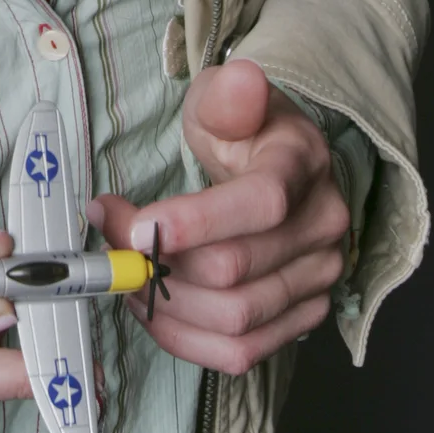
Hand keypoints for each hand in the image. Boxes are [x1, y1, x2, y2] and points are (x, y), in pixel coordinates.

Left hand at [90, 59, 347, 375]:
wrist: (278, 163)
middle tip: (111, 236)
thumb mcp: (224, 98)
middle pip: (234, 269)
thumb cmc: (242, 131)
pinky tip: (154, 310)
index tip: (134, 223)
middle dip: (156, 260)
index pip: (260, 204)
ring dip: (165, 304)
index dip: (193, 222)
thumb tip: (242, 80)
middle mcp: (322, 227)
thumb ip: (227, 95)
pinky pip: (242, 352)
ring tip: (127, 274)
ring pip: (235, 319)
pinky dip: (187, 339)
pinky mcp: (302, 318)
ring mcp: (318, 278)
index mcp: (303, 165)